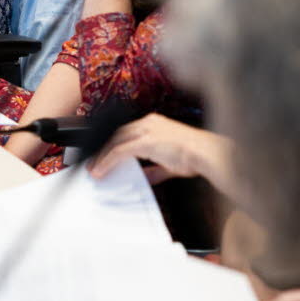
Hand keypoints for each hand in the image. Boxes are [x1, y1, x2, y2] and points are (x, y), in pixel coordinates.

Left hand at [88, 113, 233, 187]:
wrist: (206, 154)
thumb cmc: (194, 156)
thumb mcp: (169, 163)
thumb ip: (154, 169)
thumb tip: (144, 177)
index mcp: (153, 123)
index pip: (125, 132)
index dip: (111, 144)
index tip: (103, 156)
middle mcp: (148, 123)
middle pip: (116, 135)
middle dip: (102, 150)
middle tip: (92, 164)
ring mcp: (146, 131)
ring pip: (115, 142)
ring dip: (101, 157)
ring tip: (94, 170)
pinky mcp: (145, 141)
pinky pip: (120, 152)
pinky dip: (108, 162)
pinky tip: (102, 171)